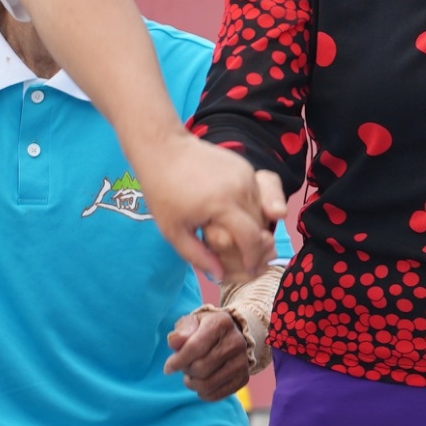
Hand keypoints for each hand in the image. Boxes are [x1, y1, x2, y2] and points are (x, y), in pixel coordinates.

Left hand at [131, 133, 281, 284]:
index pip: (251, 238)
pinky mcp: (246, 167)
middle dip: (256, 242)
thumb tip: (220, 276)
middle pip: (260, 225)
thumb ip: (198, 255)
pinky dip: (251, 207)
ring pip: (262, 209)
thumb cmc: (163, 192)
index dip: (252, 257)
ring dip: (255, 225)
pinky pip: (258, 194)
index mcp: (222, 205)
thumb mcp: (173, 230)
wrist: (164, 149)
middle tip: (243, 254)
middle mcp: (241, 188)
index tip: (249, 268)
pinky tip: (232, 211)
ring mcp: (246, 175)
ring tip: (235, 233)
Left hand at [163, 308, 251, 400]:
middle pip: (200, 368)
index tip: (168, 368)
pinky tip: (202, 383)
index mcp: (221, 323)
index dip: (177, 361)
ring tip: (192, 375)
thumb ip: (181, 331)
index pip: (195, 347)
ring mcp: (242, 361)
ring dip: (193, 383)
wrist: (231, 336)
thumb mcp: (192, 323)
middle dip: (186, 371)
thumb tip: (174, 342)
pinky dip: (203, 394)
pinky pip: (216, 395)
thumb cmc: (204, 330)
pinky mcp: (243, 378)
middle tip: (186, 366)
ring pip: (207, 385)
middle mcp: (236, 341)